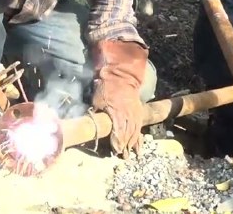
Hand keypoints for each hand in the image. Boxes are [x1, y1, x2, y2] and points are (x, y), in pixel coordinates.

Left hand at [90, 40, 147, 158]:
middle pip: (128, 133)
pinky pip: (140, 126)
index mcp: (117, 112)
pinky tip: (139, 144)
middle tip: (123, 156)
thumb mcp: (97, 100)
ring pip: (135, 131)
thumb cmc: (106, 87)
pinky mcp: (138, 110)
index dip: (117, 142)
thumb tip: (92, 125)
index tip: (116, 151)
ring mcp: (135, 112)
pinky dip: (139, 136)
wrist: (120, 75)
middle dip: (125, 146)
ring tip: (132, 154)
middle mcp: (128, 113)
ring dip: (133, 143)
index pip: (118, 130)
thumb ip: (97, 113)